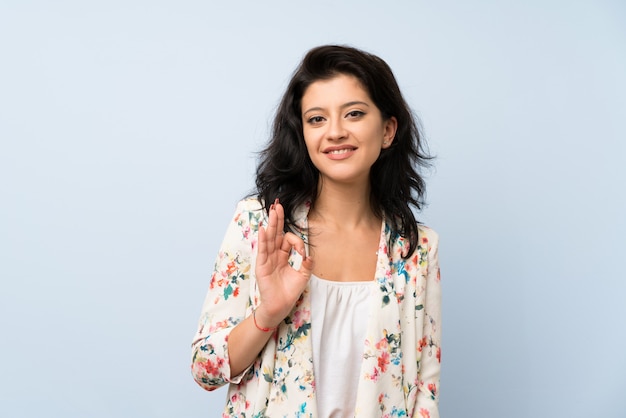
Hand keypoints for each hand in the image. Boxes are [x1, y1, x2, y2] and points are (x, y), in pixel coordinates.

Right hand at [255, 199, 313, 327]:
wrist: (280, 306)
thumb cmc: (290, 292)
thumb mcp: (303, 276)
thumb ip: (307, 264)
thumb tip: (309, 255)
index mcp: (283, 255)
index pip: (288, 241)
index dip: (297, 242)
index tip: (303, 253)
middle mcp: (274, 255)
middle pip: (276, 233)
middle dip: (277, 220)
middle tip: (278, 205)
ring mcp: (267, 259)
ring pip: (269, 238)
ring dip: (271, 224)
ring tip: (272, 211)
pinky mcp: (261, 266)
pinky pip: (262, 250)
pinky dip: (263, 240)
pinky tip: (264, 229)